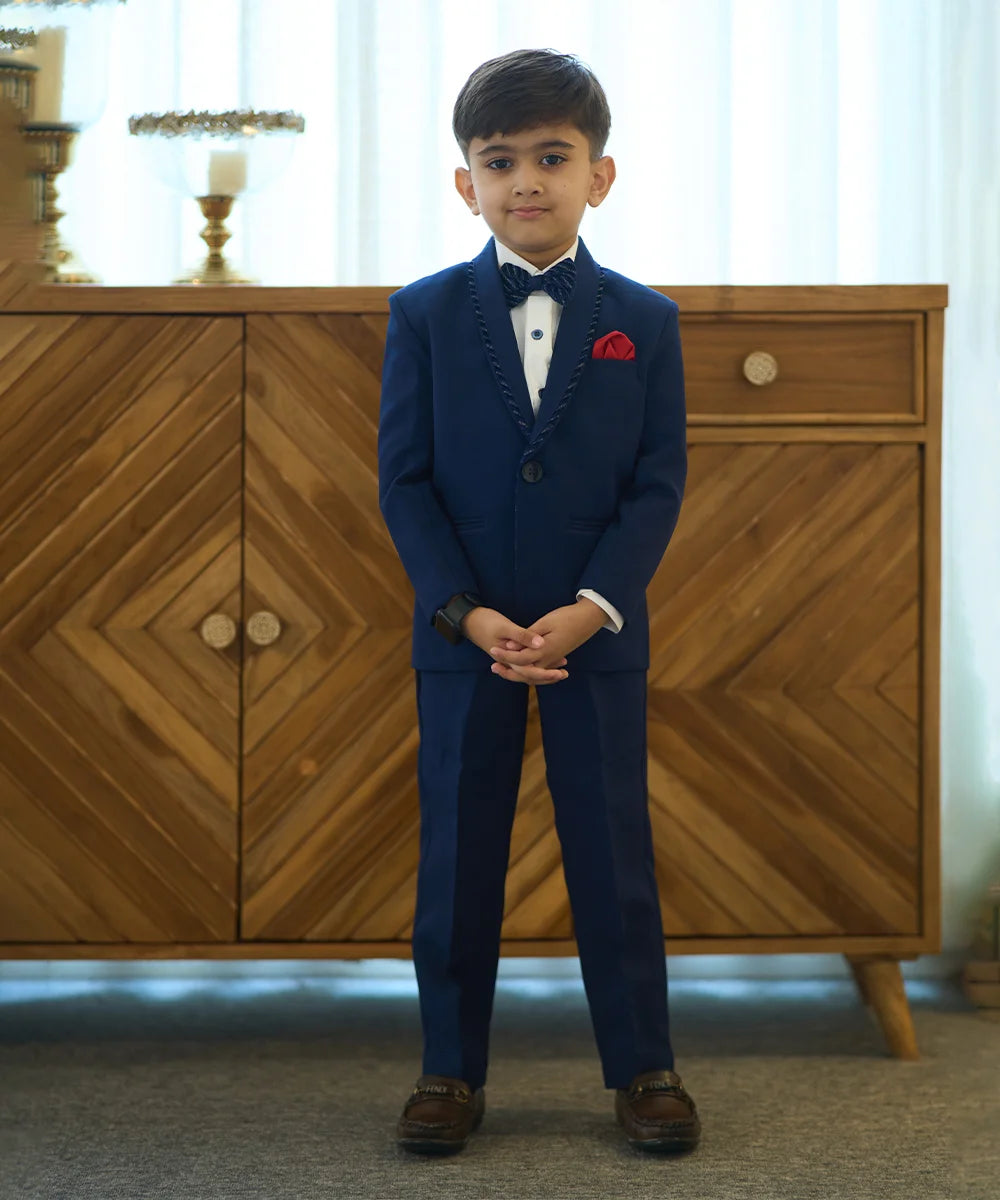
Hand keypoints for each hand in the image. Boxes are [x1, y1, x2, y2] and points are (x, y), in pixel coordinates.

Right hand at [461, 606, 568, 684]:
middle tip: (565, 674)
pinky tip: (549, 659)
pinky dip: (538, 663)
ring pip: (529, 671)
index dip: (546, 674)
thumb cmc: (485, 621)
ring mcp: (508, 659)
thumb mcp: (504, 627)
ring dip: (544, 671)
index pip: (529, 673)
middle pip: (530, 675)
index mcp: (508, 659)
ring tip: (562, 670)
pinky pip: (526, 662)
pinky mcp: (509, 653)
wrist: (469, 619)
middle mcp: (508, 662)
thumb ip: (522, 636)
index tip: (560, 672)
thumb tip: (541, 644)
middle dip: (548, 676)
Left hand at [486, 598, 607, 683]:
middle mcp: (549, 659)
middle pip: (525, 673)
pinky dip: (529, 671)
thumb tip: (510, 645)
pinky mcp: (556, 657)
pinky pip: (540, 670)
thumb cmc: (567, 617)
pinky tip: (521, 667)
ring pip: (533, 675)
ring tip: (503, 669)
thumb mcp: (545, 622)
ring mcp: (553, 660)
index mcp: (545, 651)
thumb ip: (527, 635)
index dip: (505, 655)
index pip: (520, 659)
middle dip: (508, 672)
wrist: (588, 619)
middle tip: (493, 667)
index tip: (492, 649)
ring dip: (518, 674)